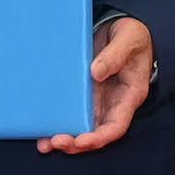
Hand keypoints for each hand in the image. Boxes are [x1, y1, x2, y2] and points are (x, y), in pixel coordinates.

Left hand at [40, 14, 151, 154]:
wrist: (124, 31)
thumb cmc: (133, 37)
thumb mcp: (128, 40)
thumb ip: (114, 56)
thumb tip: (96, 73)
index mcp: (129, 96)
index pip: (116, 126)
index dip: (99, 137)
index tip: (81, 141)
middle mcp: (112, 104)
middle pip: (95, 133)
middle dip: (76, 143)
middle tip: (55, 142)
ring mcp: (97, 101)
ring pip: (81, 127)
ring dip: (64, 138)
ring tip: (44, 143)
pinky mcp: (84, 94)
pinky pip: (71, 112)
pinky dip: (58, 121)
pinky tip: (42, 126)